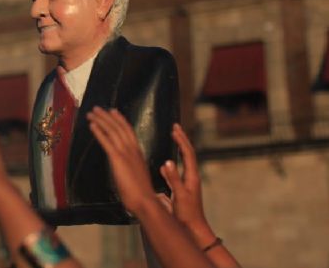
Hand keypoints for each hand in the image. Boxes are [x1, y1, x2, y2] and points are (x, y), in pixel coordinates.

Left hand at [87, 107, 155, 213]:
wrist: (145, 200)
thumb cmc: (141, 193)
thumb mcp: (135, 174)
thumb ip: (129, 166)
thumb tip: (122, 165)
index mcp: (137, 152)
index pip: (129, 131)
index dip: (120, 120)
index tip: (113, 111)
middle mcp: (132, 149)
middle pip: (119, 127)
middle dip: (107, 116)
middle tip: (97, 108)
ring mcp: (125, 153)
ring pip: (112, 131)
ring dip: (101, 121)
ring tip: (91, 113)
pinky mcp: (118, 159)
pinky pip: (107, 142)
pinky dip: (99, 132)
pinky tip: (92, 126)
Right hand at [160, 124, 214, 247]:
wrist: (193, 229)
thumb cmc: (188, 214)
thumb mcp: (179, 195)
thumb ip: (173, 179)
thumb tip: (167, 162)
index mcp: (192, 177)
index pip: (188, 153)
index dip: (181, 140)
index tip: (174, 129)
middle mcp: (191, 177)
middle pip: (187, 154)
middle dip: (182, 140)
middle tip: (175, 127)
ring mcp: (186, 183)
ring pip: (183, 162)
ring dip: (178, 149)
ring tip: (172, 139)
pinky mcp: (181, 190)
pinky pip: (176, 172)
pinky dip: (171, 164)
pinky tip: (164, 166)